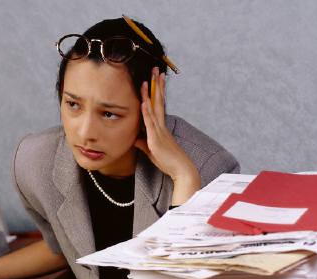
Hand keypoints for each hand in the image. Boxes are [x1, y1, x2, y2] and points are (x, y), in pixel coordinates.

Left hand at [134, 67, 200, 203]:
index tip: (156, 79)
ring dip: (152, 92)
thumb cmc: (168, 161)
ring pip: (155, 107)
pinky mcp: (156, 138)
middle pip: (158, 100)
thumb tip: (135, 138)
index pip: (158, 105)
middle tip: (156, 69)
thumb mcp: (151, 151)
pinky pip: (151, 122)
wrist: (181, 170)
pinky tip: (144, 101)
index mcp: (161, 127)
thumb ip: (143, 143)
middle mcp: (161, 125)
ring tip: (151, 77)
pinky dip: (147, 111)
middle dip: (157, 85)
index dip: (156, 91)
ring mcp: (160, 130)